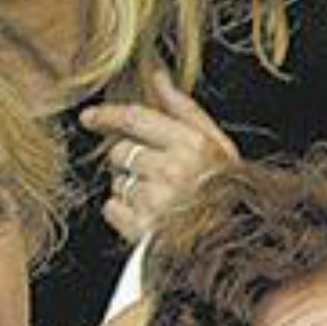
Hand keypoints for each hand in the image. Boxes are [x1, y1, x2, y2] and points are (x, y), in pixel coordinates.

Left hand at [82, 70, 239, 243]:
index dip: (108, 116)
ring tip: (158, 201)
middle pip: (120, 152)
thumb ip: (186, 111)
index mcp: (193, 146)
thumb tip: (159, 77)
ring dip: (129, 189)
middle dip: (129, 161)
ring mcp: (155, 201)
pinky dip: (123, 213)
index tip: (90, 118)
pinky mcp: (141, 229)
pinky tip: (147, 218)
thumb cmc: (228, 196)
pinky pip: (112, 209)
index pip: (136, 119)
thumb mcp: (218, 147)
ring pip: (117, 182)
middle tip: (153, 176)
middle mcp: (172, 170)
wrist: (236, 248)